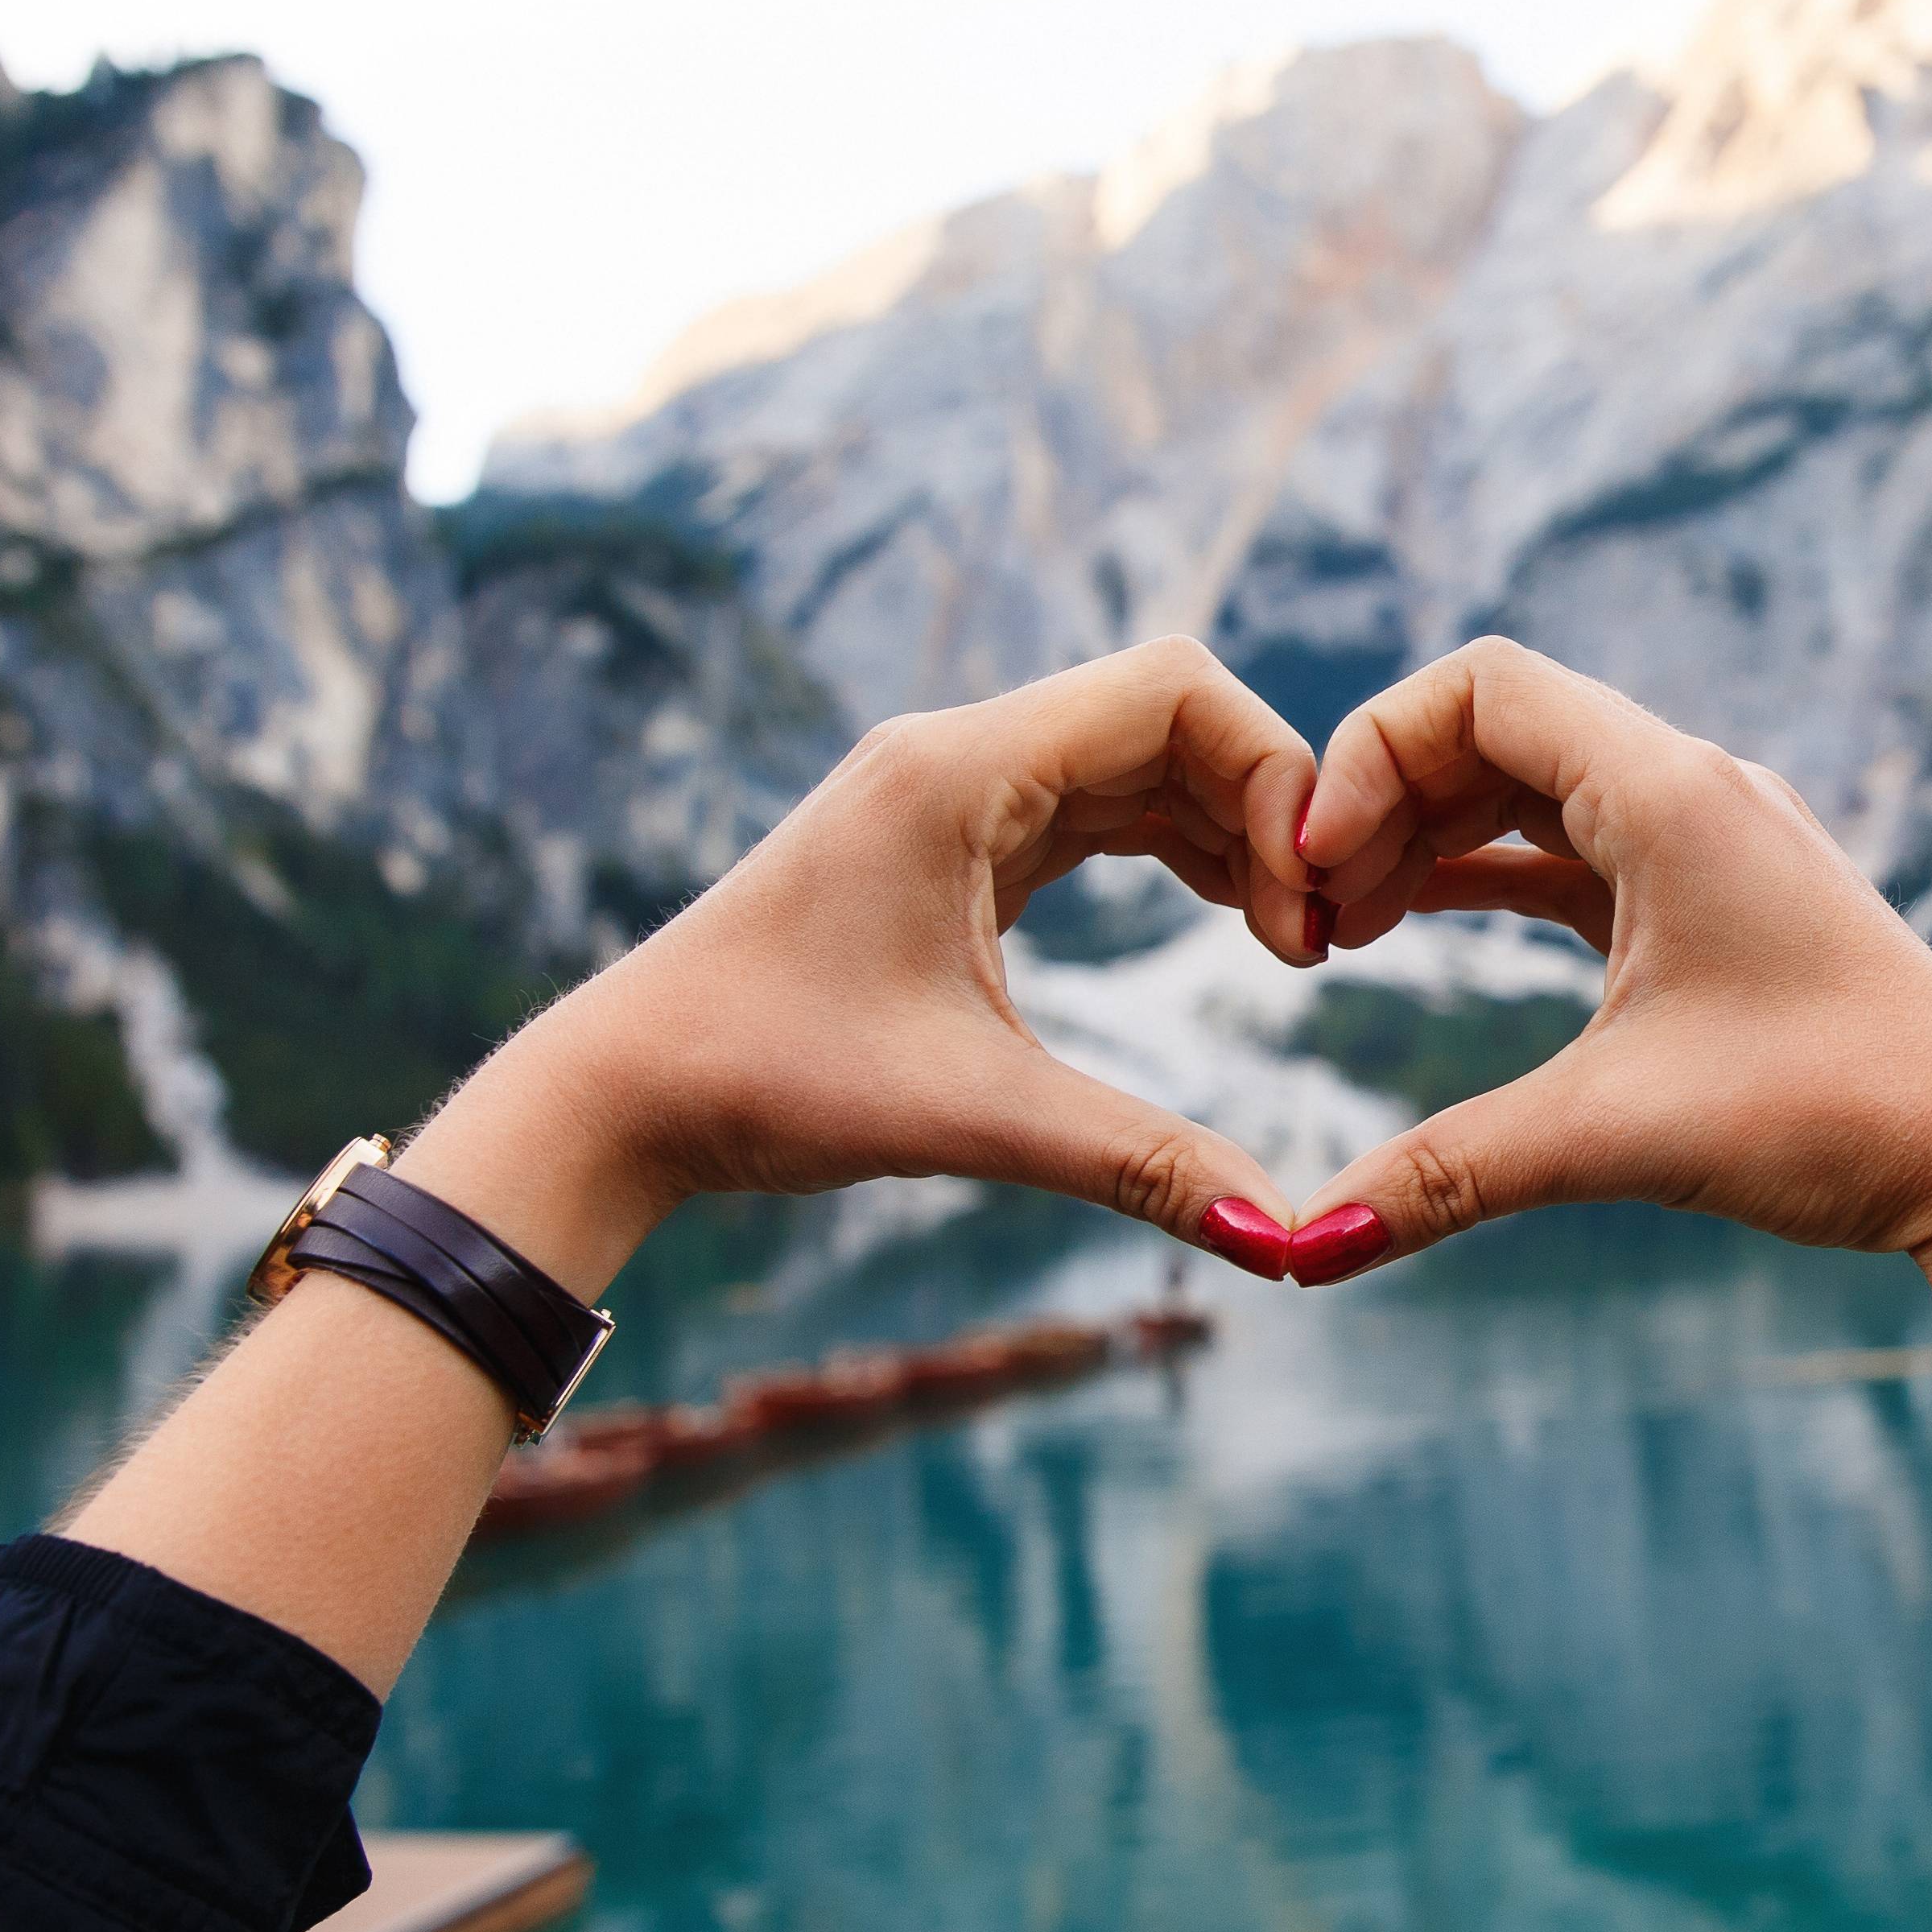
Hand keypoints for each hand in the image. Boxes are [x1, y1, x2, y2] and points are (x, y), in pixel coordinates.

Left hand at [410, 637, 1322, 1287]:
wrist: (620, 1094)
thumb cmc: (764, 1081)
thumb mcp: (970, 1117)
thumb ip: (1138, 1161)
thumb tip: (1284, 1242)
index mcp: (958, 770)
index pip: (1176, 689)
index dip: (1274, 775)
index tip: (1303, 907)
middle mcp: (957, 754)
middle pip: (1170, 714)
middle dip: (1266, 810)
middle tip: (1311, 941)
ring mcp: (949, 792)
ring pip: (1135, 760)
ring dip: (1225, 831)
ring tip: (1284, 943)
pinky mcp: (946, 841)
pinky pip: (1092, 807)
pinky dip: (1171, 848)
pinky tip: (1225, 920)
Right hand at [1277, 639, 1931, 1280]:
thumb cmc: (1832, 1116)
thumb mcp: (1615, 1137)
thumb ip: (1449, 1175)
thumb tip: (1301, 1251)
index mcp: (1672, 792)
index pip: (1481, 685)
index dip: (1372, 754)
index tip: (1318, 867)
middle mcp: (1696, 789)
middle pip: (1495, 727)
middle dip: (1385, 803)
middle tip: (1313, 917)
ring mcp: (1716, 841)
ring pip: (1536, 787)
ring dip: (1433, 837)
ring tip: (1347, 929)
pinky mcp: (1724, 902)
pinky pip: (1578, 847)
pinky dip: (1491, 871)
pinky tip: (1415, 922)